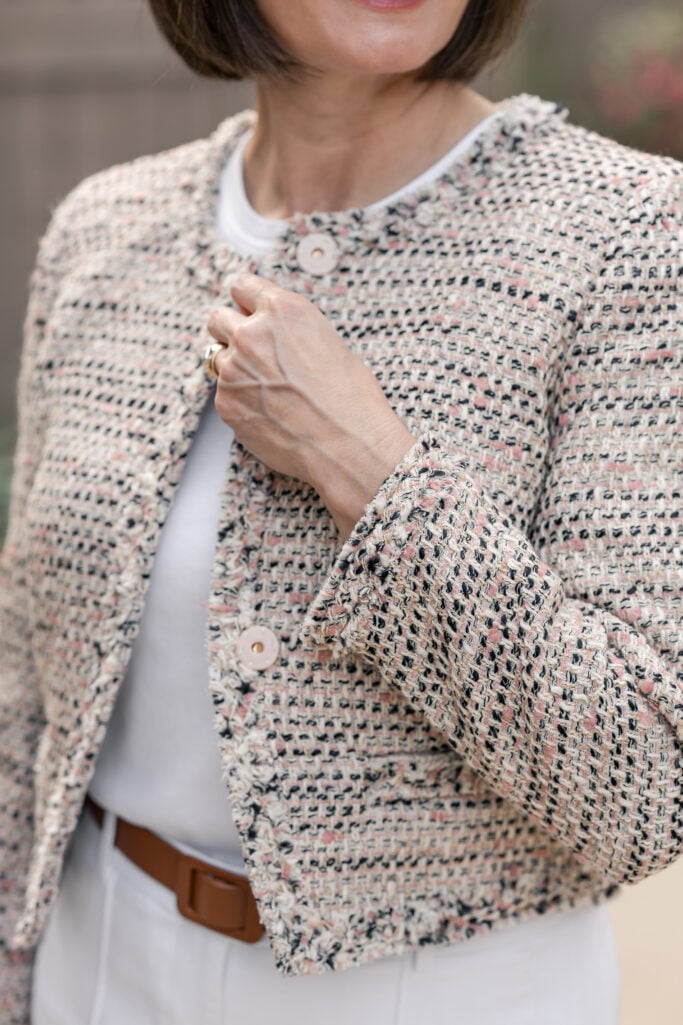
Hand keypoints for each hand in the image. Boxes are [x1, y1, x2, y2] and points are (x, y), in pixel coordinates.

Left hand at [207, 274, 415, 539]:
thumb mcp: (327, 341)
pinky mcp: (227, 405)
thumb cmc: (350, 397)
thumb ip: (290, 330)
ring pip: (217, 359)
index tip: (247, 311)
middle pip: (218, 319)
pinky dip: (241, 402)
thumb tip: (275, 333)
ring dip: (235, 368)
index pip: (242, 286)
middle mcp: (251, 334)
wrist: (348, 445)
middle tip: (251, 351)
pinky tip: (270, 413)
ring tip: (267, 389)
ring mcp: (234, 370)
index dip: (246, 301)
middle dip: (230, 330)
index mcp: (282, 310)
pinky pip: (224, 394)